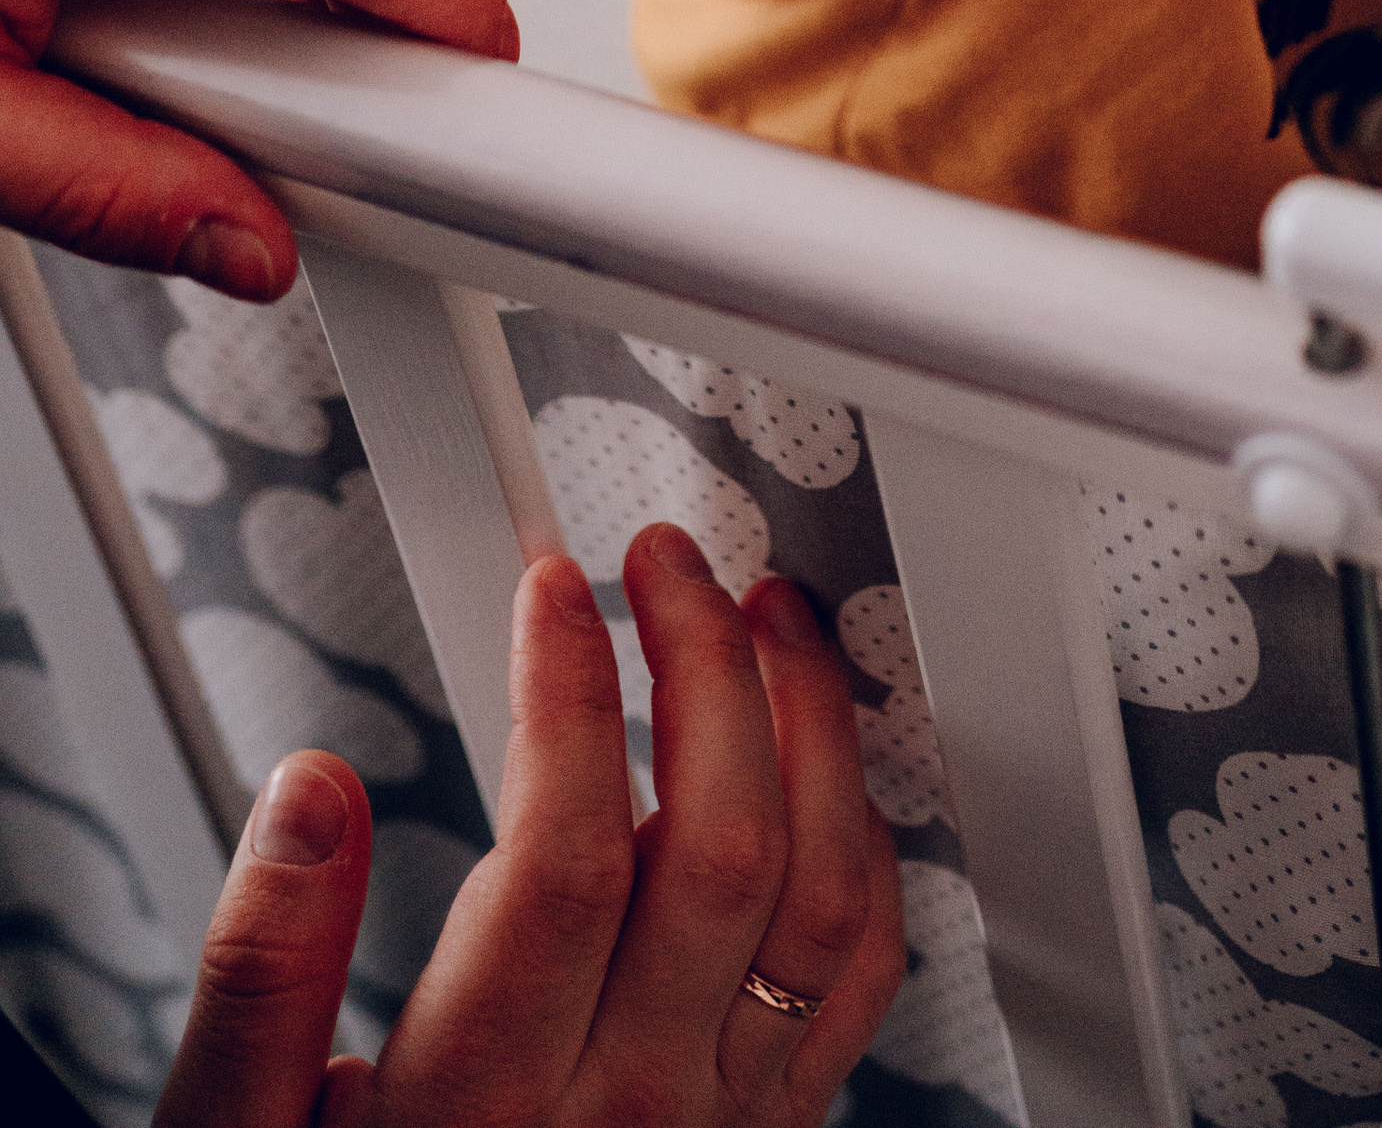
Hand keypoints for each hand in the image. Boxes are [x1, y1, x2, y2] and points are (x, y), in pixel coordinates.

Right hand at [156, 527, 906, 1125]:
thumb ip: (264, 974)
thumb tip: (312, 797)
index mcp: (481, 1103)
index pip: (569, 855)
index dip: (572, 692)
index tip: (553, 590)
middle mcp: (624, 1112)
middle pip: (721, 844)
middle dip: (706, 665)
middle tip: (665, 567)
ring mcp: (715, 1127)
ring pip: (819, 893)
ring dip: (809, 726)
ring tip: (763, 620)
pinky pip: (859, 976)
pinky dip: (860, 843)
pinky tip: (820, 768)